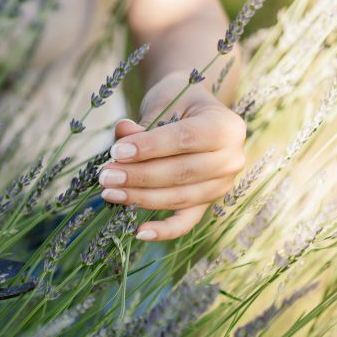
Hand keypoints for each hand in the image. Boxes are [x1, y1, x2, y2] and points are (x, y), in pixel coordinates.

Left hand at [98, 71, 246, 240]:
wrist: (193, 114)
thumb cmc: (177, 103)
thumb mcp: (163, 103)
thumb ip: (144, 123)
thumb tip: (122, 135)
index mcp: (227, 127)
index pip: (186, 139)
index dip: (150, 147)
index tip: (117, 151)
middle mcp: (232, 159)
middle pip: (181, 172)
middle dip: (139, 176)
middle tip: (105, 175)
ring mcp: (221, 185)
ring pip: (178, 197)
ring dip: (141, 198)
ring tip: (108, 192)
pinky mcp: (206, 203)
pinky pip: (185, 221)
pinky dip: (164, 230)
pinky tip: (139, 233)